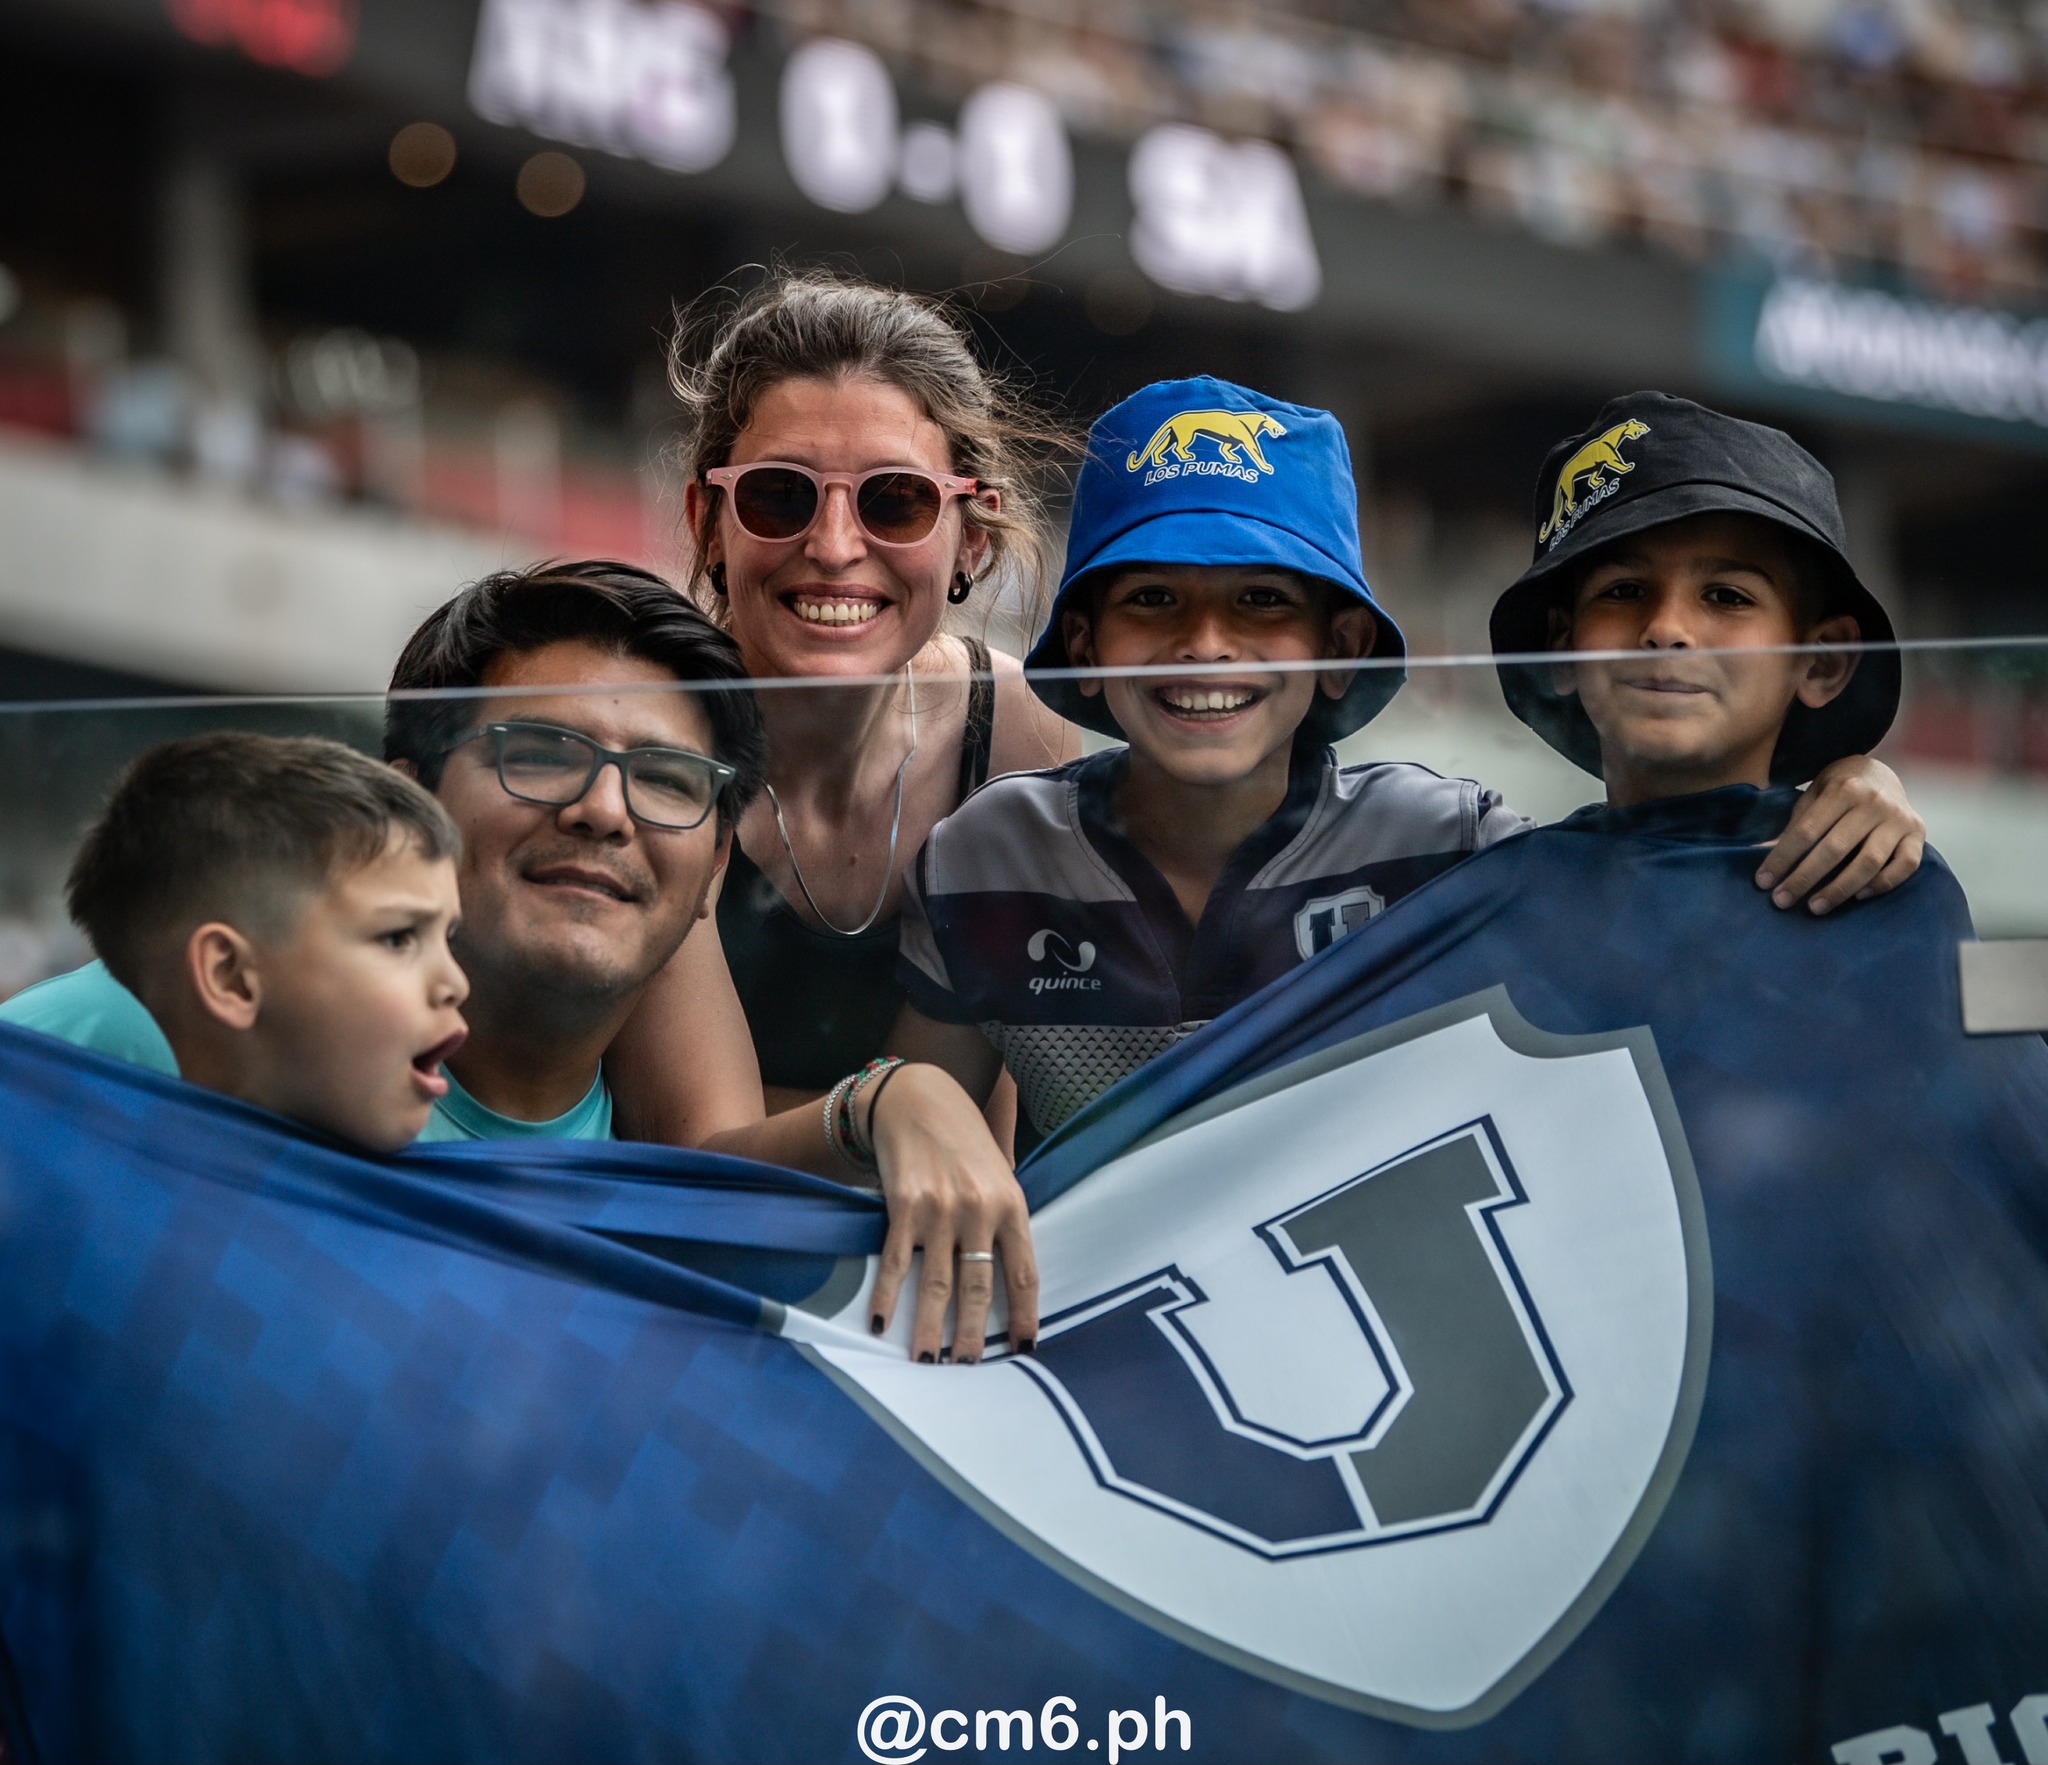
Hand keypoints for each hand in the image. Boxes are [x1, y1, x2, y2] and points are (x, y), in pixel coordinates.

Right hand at [863, 1063, 1038, 1363]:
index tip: (1023, 1348)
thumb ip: (1004, 1221)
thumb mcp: (999, 1175)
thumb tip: (1009, 1278)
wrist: (919, 1100)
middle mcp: (979, 1210)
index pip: (1024, 1273)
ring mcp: (940, 1209)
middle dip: (972, 1335)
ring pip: (937, 1284)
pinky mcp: (904, 1206)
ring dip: (929, 1328)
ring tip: (927, 1361)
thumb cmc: (964, 1143)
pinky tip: (881, 1324)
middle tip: (967, 1370)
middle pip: (978, 1288)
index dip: (1025, 1314)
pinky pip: (896, 1262)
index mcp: (1011, 1205)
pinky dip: (887, 1297)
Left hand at [1755, 755, 1924, 914]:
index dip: (1782, 859)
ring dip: (1839, 889)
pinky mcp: (1919, 833)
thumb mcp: (1813, 796)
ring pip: (1869, 862)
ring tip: (1815, 907)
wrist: (1881, 774)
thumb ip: (1795, 824)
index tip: (1763, 882)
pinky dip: (1882, 884)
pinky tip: (1858, 897)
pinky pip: (1905, 866)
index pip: (1806, 831)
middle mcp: (1874, 802)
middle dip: (1804, 878)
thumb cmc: (1838, 791)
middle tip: (1782, 901)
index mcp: (1843, 790)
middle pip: (1835, 849)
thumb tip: (1762, 853)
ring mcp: (1900, 819)